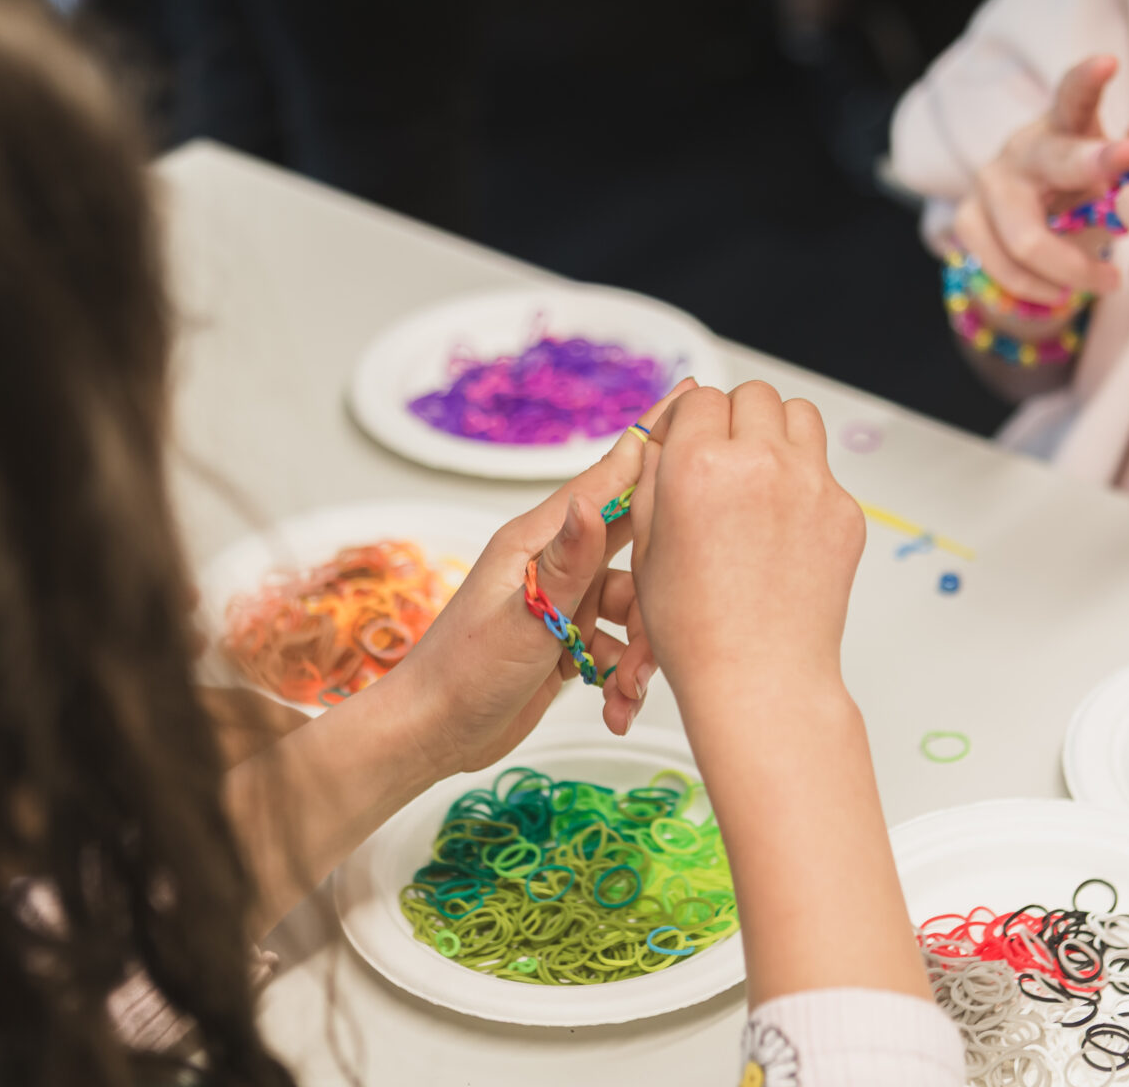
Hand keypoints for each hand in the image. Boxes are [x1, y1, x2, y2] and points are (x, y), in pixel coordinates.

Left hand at [395, 379, 690, 773]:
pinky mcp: (569, 636)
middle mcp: (555, 561)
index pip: (608, 477)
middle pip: (638, 542)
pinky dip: (624, 675)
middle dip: (664, 585)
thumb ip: (564, 563)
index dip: (654, 438)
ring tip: (627, 687)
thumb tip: (589, 503)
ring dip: (640, 649)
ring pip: (636, 604)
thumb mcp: (521, 618)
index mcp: (539, 540)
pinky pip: (620, 642)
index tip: (694, 395)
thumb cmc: (462, 674)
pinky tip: (615, 702)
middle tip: (677, 616)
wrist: (434, 734)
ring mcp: (564, 599)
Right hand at [624, 382, 865, 720]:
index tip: (689, 441)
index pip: (701, 398)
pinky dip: (803, 482)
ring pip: (799, 415)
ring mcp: (811, 485)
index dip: (690, 421)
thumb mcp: (647, 546)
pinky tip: (782, 526)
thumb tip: (665, 437)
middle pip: (753, 396)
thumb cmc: (698, 629)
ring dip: (776, 433)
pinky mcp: (844, 511)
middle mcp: (760, 464)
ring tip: (759, 475)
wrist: (760, 678)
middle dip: (734, 419)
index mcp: (699, 466)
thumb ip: (655, 477)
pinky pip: (823, 469)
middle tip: (723, 458)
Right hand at [948, 54, 1128, 309]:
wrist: (1028, 231)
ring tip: (1110, 283)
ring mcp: (988, 183)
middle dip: (1091, 168)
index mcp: (1064, 125)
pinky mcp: (966, 220)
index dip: (1088, 79)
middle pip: (1053, 161)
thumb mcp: (1115, 177)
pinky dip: (1040, 288)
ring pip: (1027, 238)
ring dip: (1073, 270)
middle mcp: (1023, 147)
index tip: (1109, 61)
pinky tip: (1063, 293)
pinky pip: (1005, 268)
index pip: (1073, 95)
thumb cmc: (1083, 193)